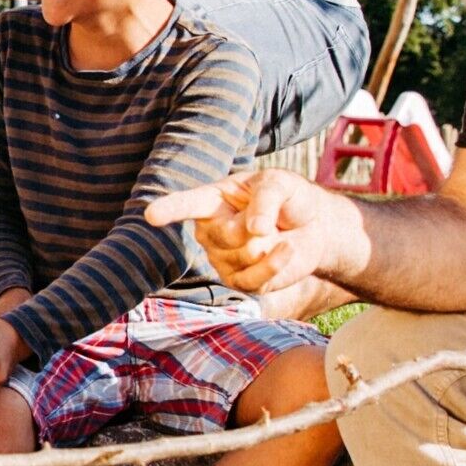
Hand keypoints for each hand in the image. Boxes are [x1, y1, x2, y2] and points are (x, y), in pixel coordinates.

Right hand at [174, 169, 369, 297]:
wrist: (314, 227)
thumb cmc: (291, 199)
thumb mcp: (282, 183)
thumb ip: (266, 198)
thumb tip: (254, 230)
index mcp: (212, 200)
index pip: (187, 204)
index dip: (169, 209)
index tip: (151, 214)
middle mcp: (209, 231)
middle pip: (225, 233)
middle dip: (255, 226)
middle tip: (270, 219)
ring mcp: (221, 259)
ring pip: (242, 256)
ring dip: (269, 244)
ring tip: (276, 235)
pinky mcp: (240, 282)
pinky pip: (253, 279)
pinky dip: (276, 263)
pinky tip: (287, 249)